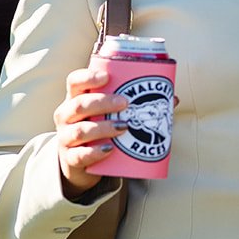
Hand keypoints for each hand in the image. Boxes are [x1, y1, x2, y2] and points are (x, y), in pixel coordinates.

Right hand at [53, 68, 126, 197]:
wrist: (78, 162)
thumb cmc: (97, 129)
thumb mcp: (107, 114)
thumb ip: (135, 105)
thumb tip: (173, 98)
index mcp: (75, 99)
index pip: (74, 82)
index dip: (88, 77)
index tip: (107, 76)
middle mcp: (66, 116)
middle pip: (79, 105)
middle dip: (103, 102)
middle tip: (126, 103)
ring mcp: (65, 138)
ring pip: (80, 130)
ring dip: (102, 127)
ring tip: (124, 126)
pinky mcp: (70, 159)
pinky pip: (80, 155)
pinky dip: (94, 152)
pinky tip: (109, 150)